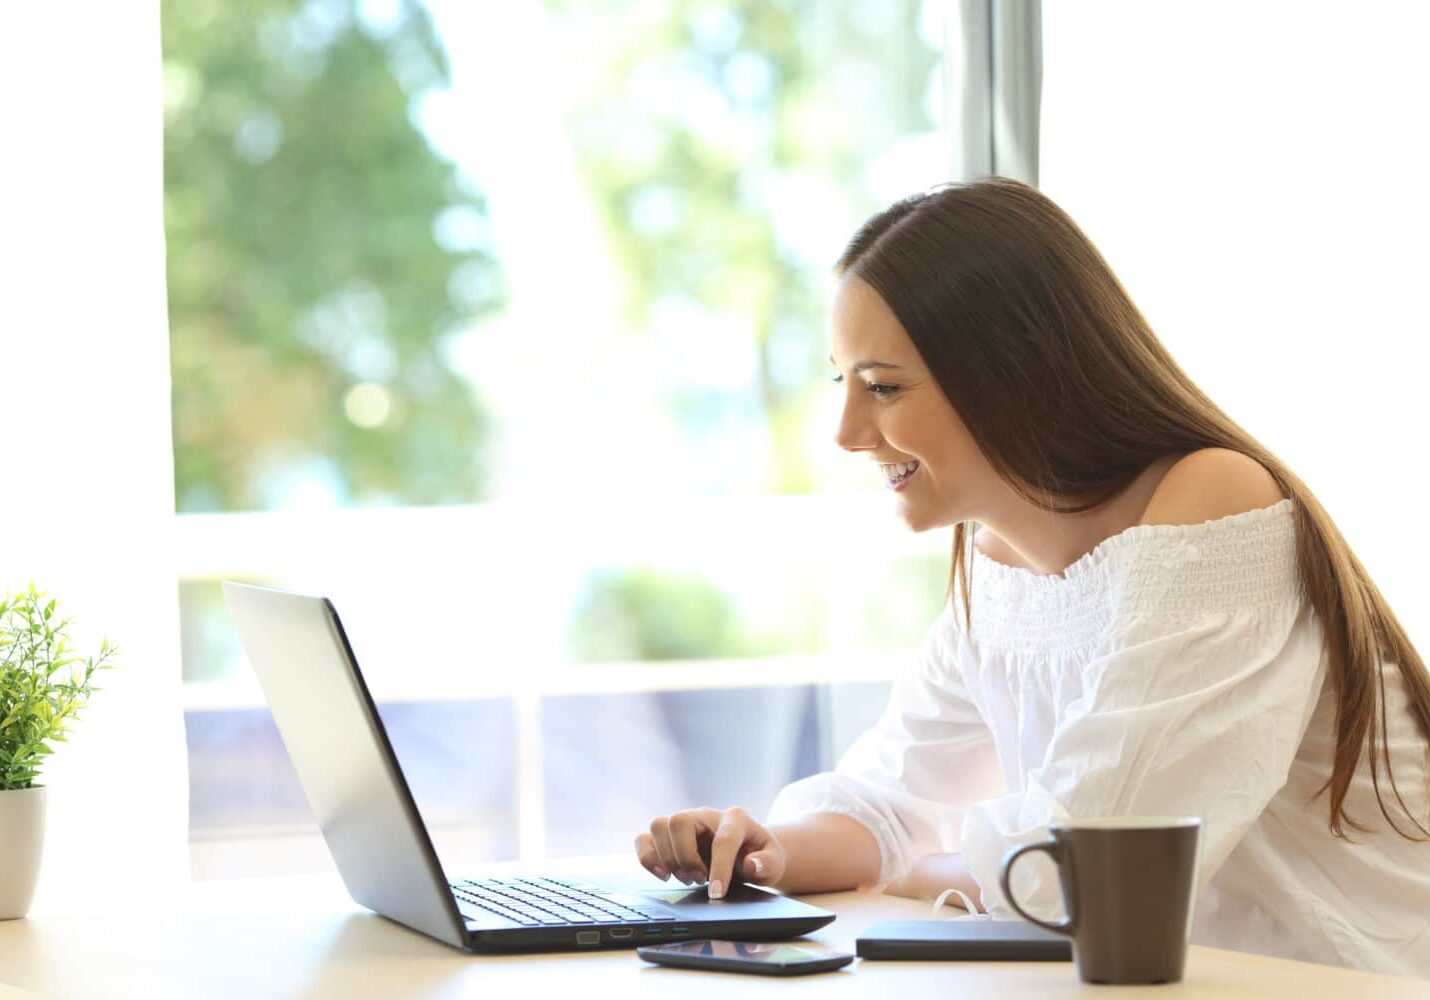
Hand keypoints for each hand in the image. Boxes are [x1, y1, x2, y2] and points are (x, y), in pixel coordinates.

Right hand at [635, 806, 785, 899]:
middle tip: (699, 879)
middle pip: (679, 821)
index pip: (722, 839)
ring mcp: (685, 823)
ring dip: (667, 858)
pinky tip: (664, 875)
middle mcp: (705, 815)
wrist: (749, 852)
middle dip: (685, 857)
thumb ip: (767, 864)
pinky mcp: (669, 836)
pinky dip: (647, 858)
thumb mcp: (773, 862)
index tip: (717, 893)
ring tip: (686, 877)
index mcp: (735, 819)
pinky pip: (644, 838)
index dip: (719, 867)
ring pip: (659, 825)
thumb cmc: (759, 856)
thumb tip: (749, 865)